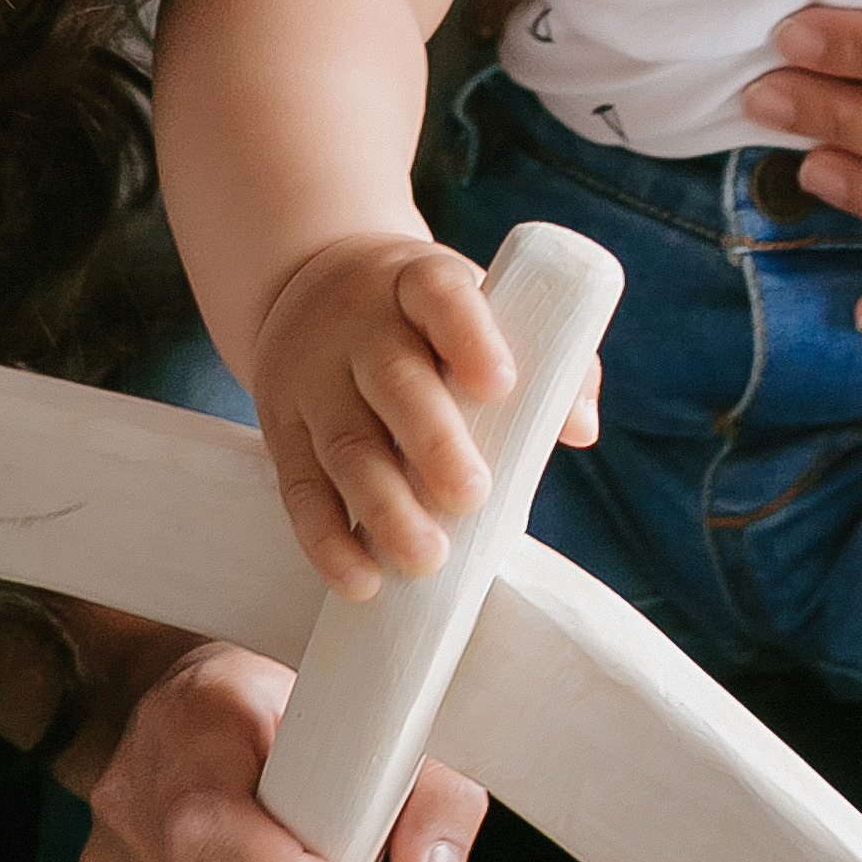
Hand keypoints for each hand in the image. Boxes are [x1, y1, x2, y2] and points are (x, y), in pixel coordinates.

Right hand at [255, 232, 600, 598]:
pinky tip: (363, 580)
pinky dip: (328, 540)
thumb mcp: (472, 307)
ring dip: (385, 507)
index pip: (440, 294)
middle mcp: (360, 326)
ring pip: (346, 443)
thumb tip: (580, 427)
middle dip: (433, 441)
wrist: (311, 282)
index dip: (470, 336)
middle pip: (393, 380)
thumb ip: (542, 358)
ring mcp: (313, 377)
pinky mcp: (282, 428)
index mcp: (418, 283)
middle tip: (472, 495)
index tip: (502, 384)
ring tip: (426, 559)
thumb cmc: (424, 315)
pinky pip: (300, 488)